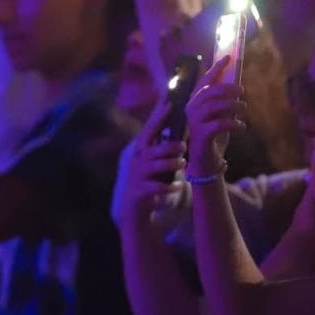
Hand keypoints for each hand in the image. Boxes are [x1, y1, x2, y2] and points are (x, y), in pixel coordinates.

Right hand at [114, 98, 185, 226]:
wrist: (131, 210)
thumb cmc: (147, 181)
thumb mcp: (151, 162)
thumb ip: (161, 148)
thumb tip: (180, 131)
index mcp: (140, 150)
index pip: (149, 130)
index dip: (158, 117)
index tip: (170, 104)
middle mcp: (136, 161)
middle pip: (150, 147)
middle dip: (167, 145)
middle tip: (184, 146)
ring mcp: (136, 176)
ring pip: (154, 166)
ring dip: (170, 164)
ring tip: (182, 163)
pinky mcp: (139, 192)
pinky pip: (155, 187)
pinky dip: (168, 186)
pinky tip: (178, 186)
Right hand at [185, 57, 246, 178]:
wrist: (207, 162)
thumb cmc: (214, 136)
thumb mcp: (222, 116)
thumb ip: (226, 102)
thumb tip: (238, 87)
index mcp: (196, 102)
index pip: (205, 81)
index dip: (216, 68)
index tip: (228, 56)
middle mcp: (191, 109)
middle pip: (209, 91)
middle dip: (227, 88)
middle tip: (242, 91)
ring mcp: (194, 122)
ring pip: (213, 106)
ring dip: (231, 105)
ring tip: (244, 107)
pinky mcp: (201, 135)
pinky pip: (218, 124)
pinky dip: (233, 123)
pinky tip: (241, 126)